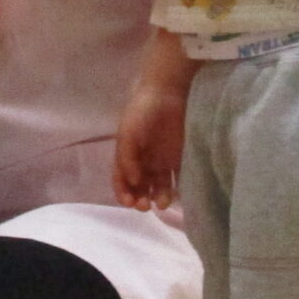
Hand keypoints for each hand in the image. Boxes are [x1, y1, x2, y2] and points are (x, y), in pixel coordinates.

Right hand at [113, 75, 188, 210]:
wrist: (167, 93)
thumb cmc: (142, 111)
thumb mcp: (127, 132)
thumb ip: (126, 157)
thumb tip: (133, 181)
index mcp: (126, 154)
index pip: (120, 179)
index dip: (122, 192)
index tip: (129, 202)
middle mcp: (142, 160)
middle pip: (138, 186)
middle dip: (139, 198)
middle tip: (144, 205)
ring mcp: (161, 160)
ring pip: (157, 186)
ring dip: (157, 197)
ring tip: (161, 203)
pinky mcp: (178, 158)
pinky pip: (176, 178)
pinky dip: (175, 190)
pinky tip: (176, 197)